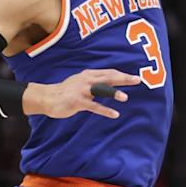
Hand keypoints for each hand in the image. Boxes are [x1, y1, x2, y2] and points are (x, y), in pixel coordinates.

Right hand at [23, 69, 141, 118]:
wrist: (47, 97)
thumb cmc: (66, 91)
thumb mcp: (81, 82)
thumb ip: (94, 81)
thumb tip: (108, 82)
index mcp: (89, 74)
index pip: (109, 72)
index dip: (122, 74)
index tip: (134, 77)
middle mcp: (87, 79)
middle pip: (109, 77)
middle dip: (124, 78)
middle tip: (138, 80)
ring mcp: (82, 90)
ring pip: (101, 89)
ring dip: (113, 93)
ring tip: (126, 97)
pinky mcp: (77, 101)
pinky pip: (94, 106)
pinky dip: (105, 110)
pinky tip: (114, 114)